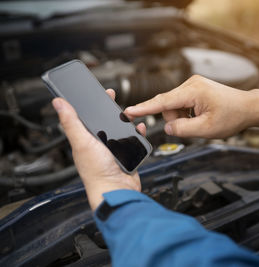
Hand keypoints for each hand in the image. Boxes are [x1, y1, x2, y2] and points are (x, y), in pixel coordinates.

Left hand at [52, 89, 145, 209]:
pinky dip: (137, 133)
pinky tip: (139, 129)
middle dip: (113, 111)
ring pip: (121, 129)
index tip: (101, 93)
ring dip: (127, 121)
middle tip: (118, 101)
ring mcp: (113, 149)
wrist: (117, 189)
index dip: (93, 104)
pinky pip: (133, 140)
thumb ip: (71, 122)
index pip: (87, 116)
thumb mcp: (82, 142)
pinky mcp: (126, 154)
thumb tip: (58, 102)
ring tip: (131, 115)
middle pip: (106, 121)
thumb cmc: (96, 171)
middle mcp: (98, 143)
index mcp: (85, 139)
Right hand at [124, 75, 258, 138]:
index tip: (128, 111)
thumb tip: (168, 127)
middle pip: (168, 105)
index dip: (144, 108)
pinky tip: (200, 115)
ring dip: (182, 117)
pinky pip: (182, 103)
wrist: (248, 107)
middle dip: (176, 119)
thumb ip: (183, 129)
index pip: (162, 102)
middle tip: (193, 126)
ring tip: (200, 120)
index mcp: (193, 91)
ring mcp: (193, 85)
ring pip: (174, 106)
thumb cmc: (232, 116)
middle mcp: (191, 84)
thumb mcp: (207, 129)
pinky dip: (187, 113)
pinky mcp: (195, 88)